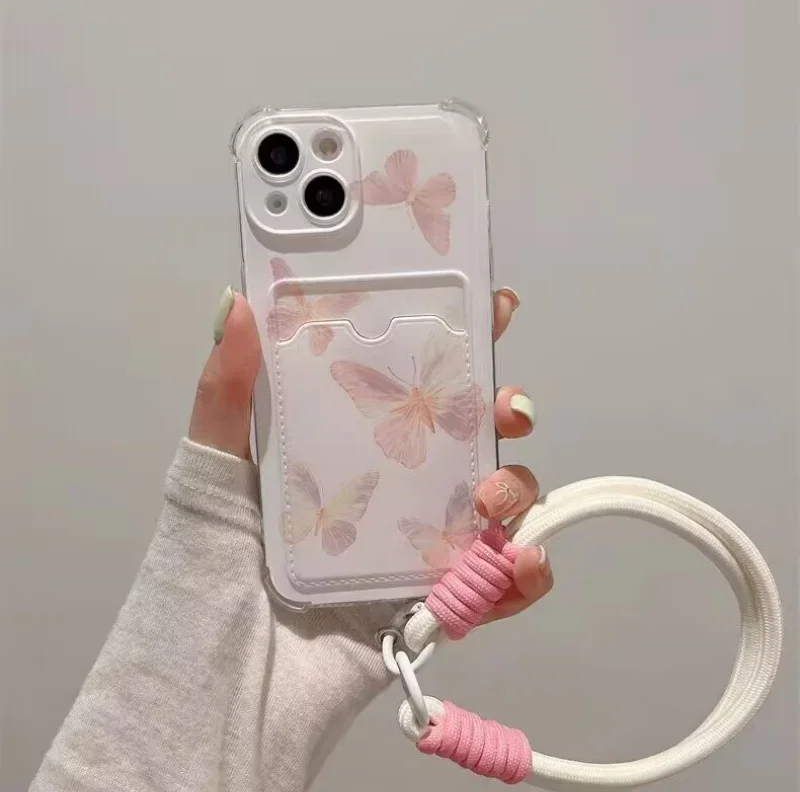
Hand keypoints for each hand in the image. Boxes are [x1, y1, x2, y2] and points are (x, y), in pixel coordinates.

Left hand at [190, 285, 551, 624]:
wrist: (222, 687)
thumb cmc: (210, 564)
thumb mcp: (214, 467)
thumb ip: (226, 393)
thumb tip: (236, 303)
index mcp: (351, 442)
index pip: (413, 378)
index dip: (460, 340)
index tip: (496, 308)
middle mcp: (393, 484)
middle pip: (472, 435)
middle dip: (505, 411)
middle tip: (507, 410)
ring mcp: (418, 542)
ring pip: (496, 502)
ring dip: (516, 490)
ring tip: (487, 503)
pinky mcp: (433, 602)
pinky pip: (495, 584)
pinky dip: (523, 575)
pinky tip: (522, 564)